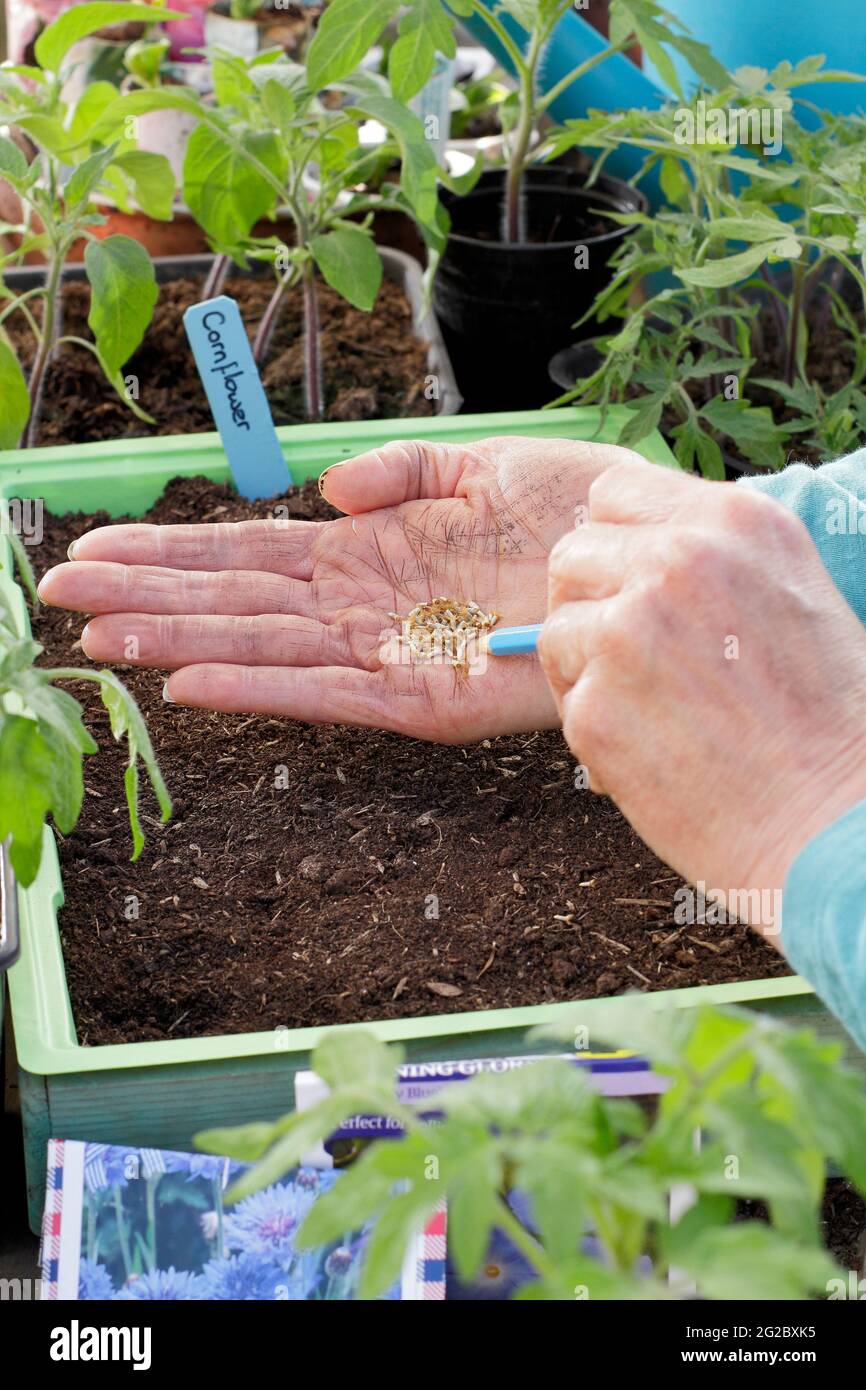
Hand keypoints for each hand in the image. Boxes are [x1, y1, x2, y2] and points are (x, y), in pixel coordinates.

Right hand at [37, 436, 632, 742]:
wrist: (657, 554)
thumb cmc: (579, 510)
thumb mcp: (481, 464)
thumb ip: (400, 471)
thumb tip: (324, 490)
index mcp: (369, 553)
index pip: (249, 553)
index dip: (171, 551)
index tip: (94, 548)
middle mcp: (364, 608)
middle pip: (236, 601)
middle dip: (148, 595)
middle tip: (58, 593)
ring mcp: (390, 656)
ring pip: (264, 649)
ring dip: (179, 639)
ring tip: (99, 634)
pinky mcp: (427, 701)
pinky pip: (328, 697)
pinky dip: (259, 689)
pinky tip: (190, 681)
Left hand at [538, 458, 865, 934]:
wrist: (832, 821)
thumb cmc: (827, 721)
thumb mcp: (794, 594)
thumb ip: (715, 556)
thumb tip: (635, 543)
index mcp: (733, 522)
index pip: (616, 494)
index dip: (616, 543)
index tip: (633, 586)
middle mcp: (676, 561)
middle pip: (573, 553)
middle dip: (591, 603)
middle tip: (633, 659)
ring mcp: (628, 630)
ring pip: (557, 626)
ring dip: (584, 666)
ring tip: (646, 711)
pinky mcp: (595, 705)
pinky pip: (566, 698)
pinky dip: (593, 728)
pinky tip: (649, 752)